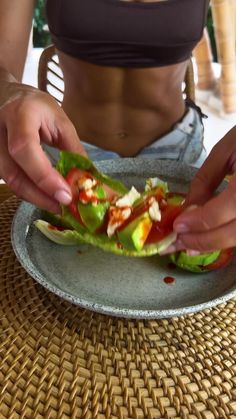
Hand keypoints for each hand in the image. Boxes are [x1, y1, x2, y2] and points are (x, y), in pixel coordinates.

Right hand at [0, 82, 85, 212]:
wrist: (8, 97)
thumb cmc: (37, 108)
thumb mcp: (61, 122)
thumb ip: (72, 149)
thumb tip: (86, 180)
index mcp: (19, 115)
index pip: (25, 149)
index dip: (44, 176)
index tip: (65, 195)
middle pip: (13, 172)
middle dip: (40, 195)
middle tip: (64, 206)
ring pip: (9, 180)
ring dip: (35, 197)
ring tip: (57, 205)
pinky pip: (10, 180)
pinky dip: (29, 191)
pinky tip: (45, 196)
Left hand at [164, 127, 235, 252]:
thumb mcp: (227, 149)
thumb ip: (206, 180)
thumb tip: (186, 210)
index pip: (226, 209)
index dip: (199, 221)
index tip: (177, 225)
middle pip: (234, 232)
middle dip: (202, 241)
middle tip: (177, 242)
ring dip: (214, 244)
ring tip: (189, 243)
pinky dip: (227, 237)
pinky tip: (210, 236)